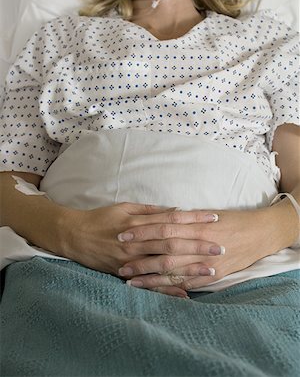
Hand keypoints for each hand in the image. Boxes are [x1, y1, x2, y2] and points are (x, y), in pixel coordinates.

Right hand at [64, 203, 220, 297]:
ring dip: (188, 267)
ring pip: (164, 264)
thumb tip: (175, 211)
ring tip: (210, 270)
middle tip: (220, 247)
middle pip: (172, 242)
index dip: (194, 218)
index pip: (172, 219)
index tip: (214, 218)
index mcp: (138, 222)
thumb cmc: (101, 218)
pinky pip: (149, 283)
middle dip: (197, 245)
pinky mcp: (125, 274)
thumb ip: (150, 211)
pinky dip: (167, 289)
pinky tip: (185, 294)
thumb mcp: (124, 207)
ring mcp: (131, 260)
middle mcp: (136, 242)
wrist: (74, 236)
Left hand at [117, 208, 274, 291]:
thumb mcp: (208, 214)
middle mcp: (198, 243)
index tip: (122, 234)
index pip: (162, 227)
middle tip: (118, 259)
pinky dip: (168, 288)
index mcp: (195, 224)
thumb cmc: (232, 220)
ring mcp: (205, 261)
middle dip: (139, 255)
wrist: (259, 233)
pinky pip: (186, 284)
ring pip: (171, 270)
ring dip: (148, 275)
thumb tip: (162, 216)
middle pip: (162, 250)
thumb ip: (185, 218)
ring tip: (127, 278)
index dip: (141, 231)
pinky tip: (153, 290)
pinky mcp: (212, 275)